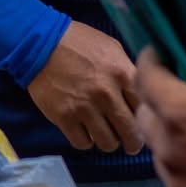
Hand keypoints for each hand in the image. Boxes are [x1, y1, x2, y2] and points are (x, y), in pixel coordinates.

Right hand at [27, 21, 142, 153]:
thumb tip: (143, 91)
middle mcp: (106, 94)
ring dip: (108, 142)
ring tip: (105, 135)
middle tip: (129, 142)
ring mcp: (84, 108)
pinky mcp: (64, 117)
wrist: (40, 42)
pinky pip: (83, 143)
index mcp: (122, 74)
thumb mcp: (112, 48)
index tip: (140, 122)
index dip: (144, 118)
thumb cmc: (79, 43)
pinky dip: (85, 141)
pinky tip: (84, 131)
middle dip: (132, 142)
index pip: (145, 109)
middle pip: (130, 133)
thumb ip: (128, 70)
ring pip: (108, 143)